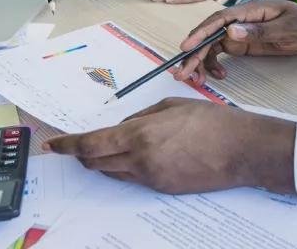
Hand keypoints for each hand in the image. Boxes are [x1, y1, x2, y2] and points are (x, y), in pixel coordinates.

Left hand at [43, 98, 296, 194]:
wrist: (242, 151)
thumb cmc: (212, 122)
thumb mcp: (170, 107)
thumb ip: (139, 117)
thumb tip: (120, 128)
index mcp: (140, 135)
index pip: (90, 144)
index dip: (67, 145)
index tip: (54, 145)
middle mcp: (140, 160)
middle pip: (96, 162)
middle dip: (83, 153)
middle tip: (78, 145)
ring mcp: (151, 179)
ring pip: (113, 172)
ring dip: (104, 161)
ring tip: (110, 147)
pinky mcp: (163, 189)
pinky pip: (134, 179)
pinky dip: (126, 168)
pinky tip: (138, 156)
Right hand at [174, 0, 296, 84]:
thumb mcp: (286, 28)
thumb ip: (259, 31)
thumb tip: (230, 31)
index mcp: (248, 11)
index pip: (218, 20)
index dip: (200, 32)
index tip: (187, 46)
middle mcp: (237, 20)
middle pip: (209, 35)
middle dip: (193, 54)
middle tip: (182, 72)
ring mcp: (236, 32)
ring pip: (210, 46)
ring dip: (200, 62)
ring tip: (194, 79)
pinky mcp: (238, 43)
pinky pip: (218, 53)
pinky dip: (213, 65)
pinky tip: (217, 76)